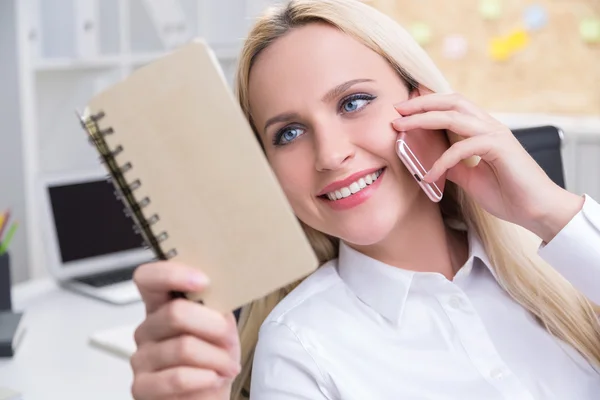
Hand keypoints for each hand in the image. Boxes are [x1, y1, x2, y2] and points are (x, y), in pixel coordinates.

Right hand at [130, 261, 240, 399]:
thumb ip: (215, 305)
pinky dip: (203, 378)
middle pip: (175, 313)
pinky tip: (212, 379)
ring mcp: (141, 358)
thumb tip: (219, 290)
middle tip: (229, 340)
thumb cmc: (214, 358)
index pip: (148, 278)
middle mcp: (147, 329)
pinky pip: (177, 377)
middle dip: (213, 326)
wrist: (210, 394)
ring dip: (216, 358)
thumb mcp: (220, 325)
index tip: (203, 281)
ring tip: (226, 366)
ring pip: (183, 347)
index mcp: (162, 306)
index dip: (171, 274)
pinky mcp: (142, 387)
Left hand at [392, 93, 583, 242]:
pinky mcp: (500, 147)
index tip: (403, 109)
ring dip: (423, 119)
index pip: (452, 106)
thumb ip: (452, 165)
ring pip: (454, 116)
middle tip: (396, 110)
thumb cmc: (507, 194)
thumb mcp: (469, 178)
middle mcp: (489, 126)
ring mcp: (495, 134)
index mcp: (482, 130)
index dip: (427, 103)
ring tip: (400, 128)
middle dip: (421, 103)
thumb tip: (429, 162)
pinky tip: (430, 176)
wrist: (537, 211)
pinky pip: (463, 148)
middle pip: (451, 101)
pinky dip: (442, 161)